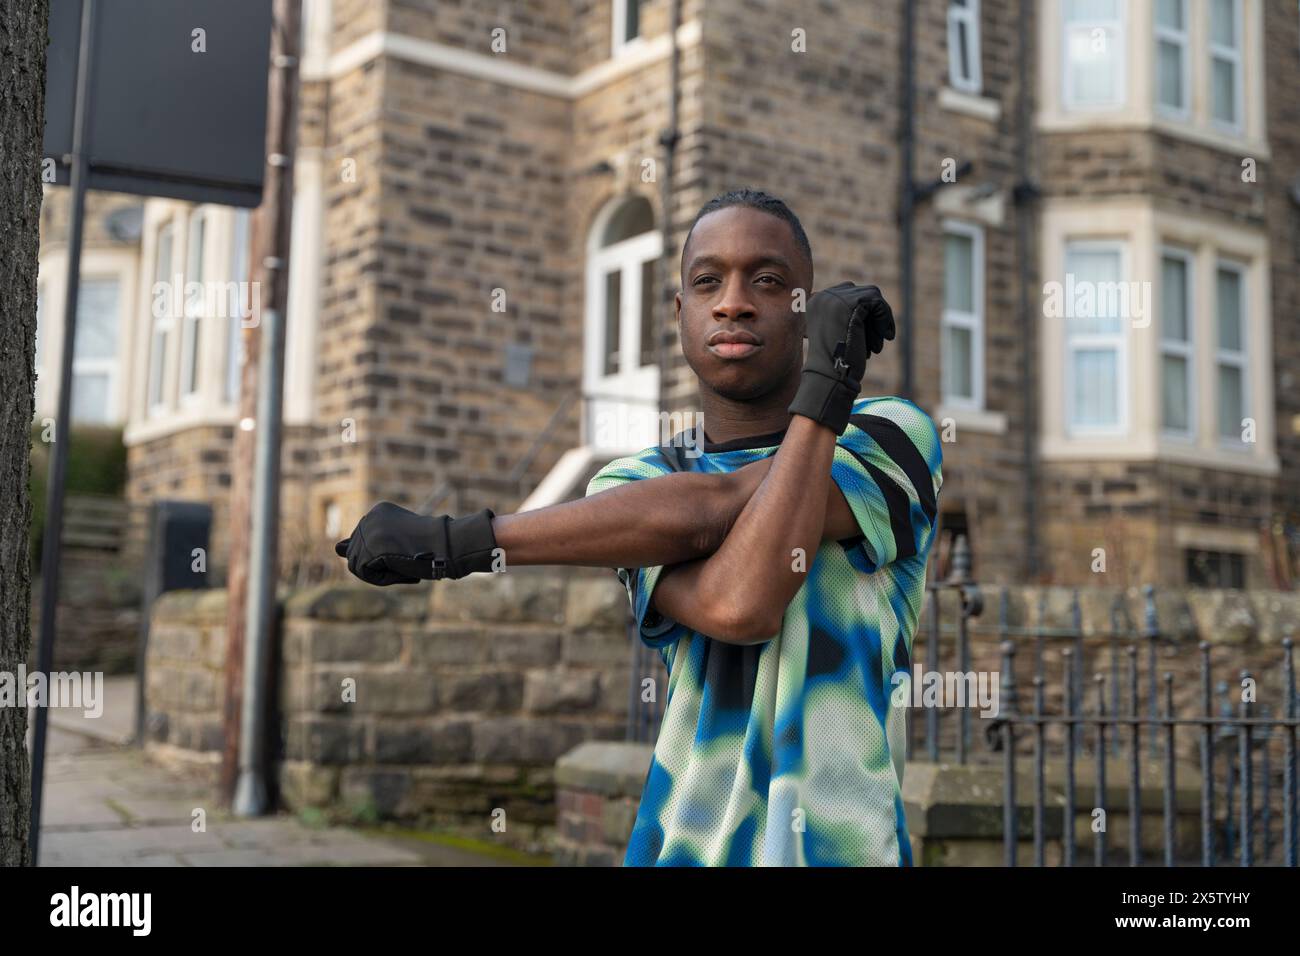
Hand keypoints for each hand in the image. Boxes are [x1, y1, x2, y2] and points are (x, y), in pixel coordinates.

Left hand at [334, 501, 498, 585]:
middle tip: (407, 557)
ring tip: (404, 562)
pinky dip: (383, 577)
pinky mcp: (370, 547)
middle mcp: (370, 517)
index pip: (365, 544)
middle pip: (358, 554)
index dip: (383, 556)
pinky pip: (365, 573)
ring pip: (357, 565)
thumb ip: (366, 544)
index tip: (406, 550)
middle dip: (379, 564)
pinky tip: (400, 566)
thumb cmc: (431, 547)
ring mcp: (369, 530)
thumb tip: (337, 548)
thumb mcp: (395, 544)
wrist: (448, 545)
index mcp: (378, 512)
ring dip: (380, 572)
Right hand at [787, 281, 894, 433]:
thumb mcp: (841, 333)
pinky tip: (885, 337)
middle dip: (873, 316)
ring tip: (877, 344)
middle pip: (861, 293)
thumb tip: (875, 304)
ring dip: (879, 319)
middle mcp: (822, 297)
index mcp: (816, 303)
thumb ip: (850, 315)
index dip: (864, 313)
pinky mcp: (849, 303)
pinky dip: (885, 319)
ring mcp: (834, 298)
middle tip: (875, 342)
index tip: (869, 337)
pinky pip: (877, 302)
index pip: (848, 294)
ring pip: (872, 295)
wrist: (830, 377)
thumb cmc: (837, 363)